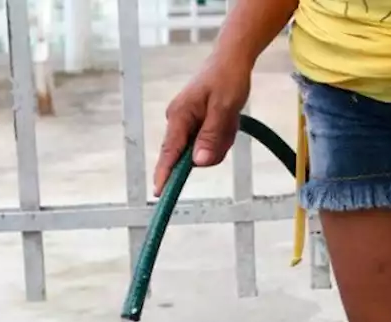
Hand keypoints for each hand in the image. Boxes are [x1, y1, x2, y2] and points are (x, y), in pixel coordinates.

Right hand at [153, 54, 252, 194]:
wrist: (232, 58)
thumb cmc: (228, 78)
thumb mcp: (224, 107)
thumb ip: (210, 136)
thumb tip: (198, 163)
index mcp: (179, 116)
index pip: (169, 153)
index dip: (165, 174)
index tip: (159, 193)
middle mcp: (177, 121)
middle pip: (191, 155)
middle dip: (213, 148)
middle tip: (229, 124)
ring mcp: (186, 123)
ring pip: (203, 150)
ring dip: (220, 140)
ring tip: (229, 118)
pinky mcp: (195, 124)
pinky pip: (208, 142)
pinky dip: (221, 135)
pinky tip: (226, 119)